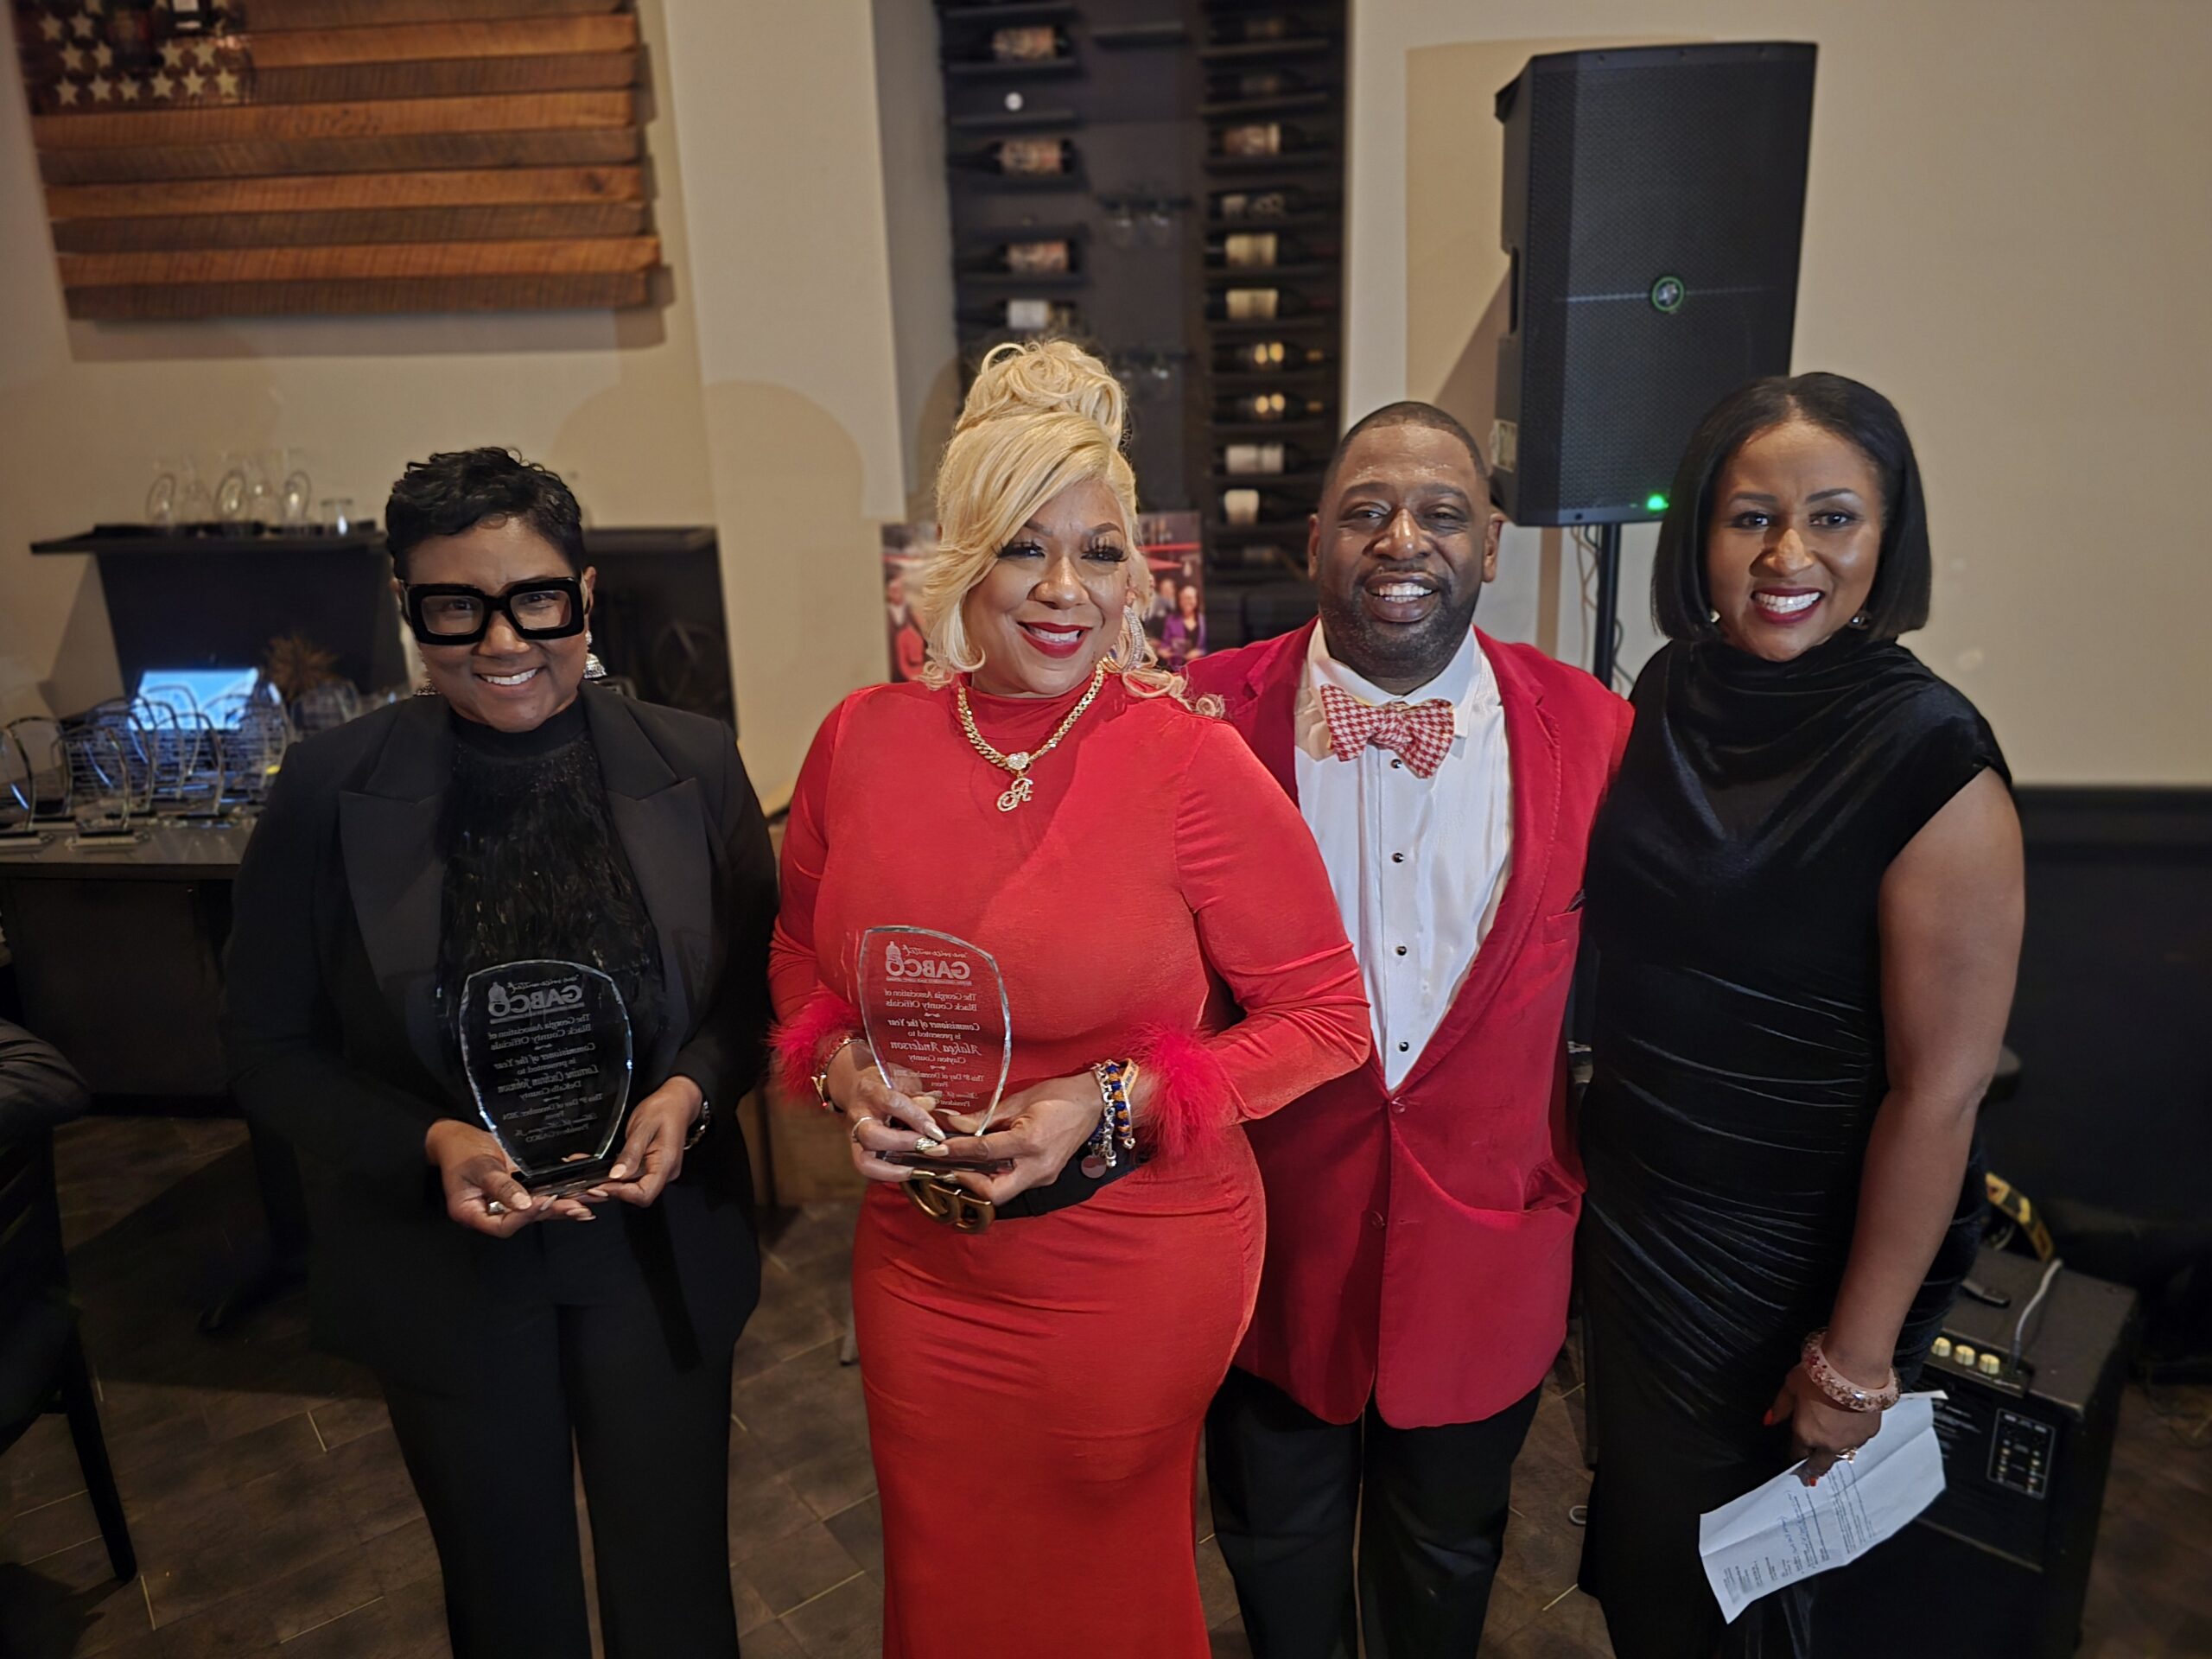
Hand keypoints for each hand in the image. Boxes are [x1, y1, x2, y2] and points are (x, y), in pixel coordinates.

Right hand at [425, 1119, 596, 1235]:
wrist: (458, 1135)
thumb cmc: (460, 1151)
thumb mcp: (478, 1166)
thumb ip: (500, 1185)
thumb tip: (523, 1203)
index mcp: (473, 1212)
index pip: (502, 1225)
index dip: (524, 1216)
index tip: (542, 1201)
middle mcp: (492, 1211)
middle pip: (525, 1218)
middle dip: (552, 1211)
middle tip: (577, 1206)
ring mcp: (507, 1202)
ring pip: (537, 1208)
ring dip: (562, 1205)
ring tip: (585, 1203)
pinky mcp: (520, 1189)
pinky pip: (540, 1193)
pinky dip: (559, 1192)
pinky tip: (579, 1191)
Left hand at [587, 1077, 701, 1208]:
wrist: (678, 1102)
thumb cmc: (664, 1110)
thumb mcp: (643, 1126)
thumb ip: (630, 1153)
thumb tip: (616, 1175)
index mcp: (666, 1163)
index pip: (644, 1194)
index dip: (621, 1193)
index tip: (600, 1185)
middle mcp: (666, 1173)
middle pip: (638, 1195)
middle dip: (612, 1192)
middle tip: (588, 1186)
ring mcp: (660, 1172)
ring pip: (635, 1189)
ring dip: (613, 1187)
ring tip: (591, 1180)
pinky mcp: (653, 1169)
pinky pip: (635, 1180)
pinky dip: (618, 1179)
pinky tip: (603, 1174)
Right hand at [833, 1043, 953, 1184]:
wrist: (855, 1086)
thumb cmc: (884, 1081)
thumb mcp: (903, 1079)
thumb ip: (917, 1095)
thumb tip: (933, 1109)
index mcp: (872, 1091)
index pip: (892, 1104)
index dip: (917, 1119)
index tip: (936, 1133)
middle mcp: (859, 1116)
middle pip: (873, 1136)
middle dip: (904, 1145)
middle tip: (931, 1149)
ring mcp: (854, 1136)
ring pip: (865, 1161)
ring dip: (894, 1171)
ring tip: (920, 1170)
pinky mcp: (856, 1151)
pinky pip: (869, 1170)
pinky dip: (891, 1176)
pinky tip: (913, 1172)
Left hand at [933, 1076, 1103, 1203]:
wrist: (1093, 1104)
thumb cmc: (1058, 1095)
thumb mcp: (1018, 1100)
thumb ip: (985, 1117)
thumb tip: (953, 1124)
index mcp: (1030, 1142)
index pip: (984, 1153)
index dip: (956, 1152)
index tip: (934, 1149)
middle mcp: (1038, 1166)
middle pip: (993, 1193)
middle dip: (967, 1183)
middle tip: (948, 1166)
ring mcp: (1043, 1176)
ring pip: (1002, 1193)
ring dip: (978, 1182)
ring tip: (960, 1164)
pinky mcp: (1044, 1178)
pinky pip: (1013, 1185)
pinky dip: (994, 1178)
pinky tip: (983, 1164)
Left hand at [1768, 1364, 1883, 1484]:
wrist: (1854, 1368)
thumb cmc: (1819, 1374)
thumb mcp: (1791, 1386)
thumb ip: (1781, 1407)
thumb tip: (1769, 1421)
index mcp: (1806, 1434)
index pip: (1797, 1453)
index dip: (1795, 1454)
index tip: (1795, 1455)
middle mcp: (1829, 1443)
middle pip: (1820, 1465)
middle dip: (1814, 1468)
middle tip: (1812, 1474)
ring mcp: (1852, 1441)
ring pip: (1841, 1454)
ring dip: (1835, 1451)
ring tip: (1832, 1445)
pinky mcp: (1870, 1433)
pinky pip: (1859, 1440)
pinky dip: (1853, 1436)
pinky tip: (1851, 1425)